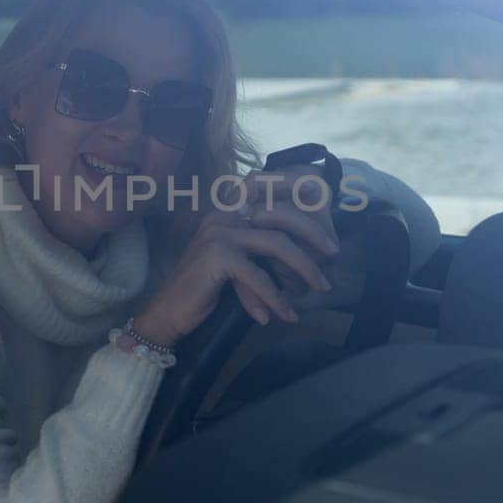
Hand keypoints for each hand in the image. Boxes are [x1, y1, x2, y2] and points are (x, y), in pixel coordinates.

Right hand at [132, 165, 339, 344]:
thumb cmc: (204, 288)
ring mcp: (218, 233)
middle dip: (313, 232)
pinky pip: (259, 276)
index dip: (294, 189)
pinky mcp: (216, 257)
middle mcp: (222, 214)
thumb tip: (304, 250)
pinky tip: (287, 315)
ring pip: (276, 243)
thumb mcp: (235, 260)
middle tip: (333, 253)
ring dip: (304, 267)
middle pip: (280, 212)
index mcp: (227, 209)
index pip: (265, 187)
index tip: (321, 202)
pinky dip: (277, 297)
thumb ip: (259, 247)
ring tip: (320, 288)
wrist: (168, 312)